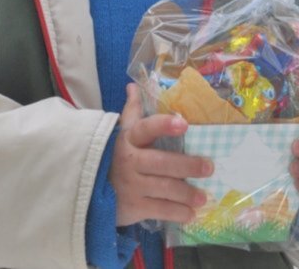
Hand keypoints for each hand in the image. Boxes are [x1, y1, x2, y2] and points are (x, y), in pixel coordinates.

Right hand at [110, 83, 212, 226]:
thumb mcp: (121, 133)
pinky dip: (177, 213)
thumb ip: (132, 111)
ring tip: (203, 197)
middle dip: (187, 165)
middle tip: (209, 167)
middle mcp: (130, 162)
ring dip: (186, 193)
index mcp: (129, 140)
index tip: (183, 123)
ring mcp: (132, 186)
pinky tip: (190, 213)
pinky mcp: (134, 207)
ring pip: (164, 188)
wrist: (89, 189)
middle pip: (161, 163)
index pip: (146, 128)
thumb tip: (133, 85)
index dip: (163, 125)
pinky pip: (159, 210)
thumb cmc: (113, 156)